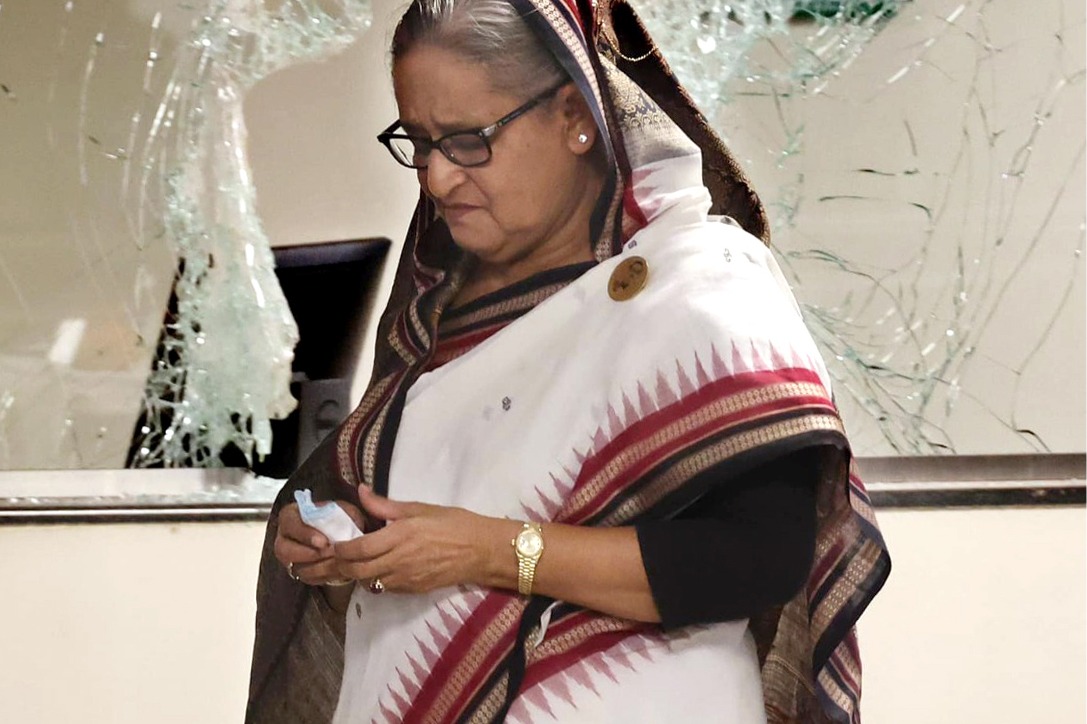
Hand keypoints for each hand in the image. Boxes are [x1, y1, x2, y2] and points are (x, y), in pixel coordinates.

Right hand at [274, 501, 365, 585]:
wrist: (343, 534)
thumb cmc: (340, 519)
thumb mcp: (345, 510)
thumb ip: (345, 514)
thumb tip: (351, 523)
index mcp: (291, 516)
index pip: (289, 522)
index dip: (305, 534)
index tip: (323, 541)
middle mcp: (285, 537)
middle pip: (284, 549)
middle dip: (309, 554)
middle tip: (330, 554)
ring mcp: (289, 556)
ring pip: (293, 567)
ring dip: (316, 567)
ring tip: (336, 562)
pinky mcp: (298, 571)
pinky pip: (305, 578)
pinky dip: (322, 576)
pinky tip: (337, 571)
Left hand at [333, 486, 511, 593]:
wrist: (482, 551)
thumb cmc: (454, 523)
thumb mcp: (420, 508)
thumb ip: (386, 505)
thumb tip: (361, 491)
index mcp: (399, 536)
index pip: (358, 549)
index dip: (340, 549)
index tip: (332, 543)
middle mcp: (398, 561)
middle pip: (357, 570)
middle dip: (338, 566)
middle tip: (330, 558)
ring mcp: (405, 579)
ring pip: (368, 582)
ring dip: (355, 574)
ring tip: (347, 564)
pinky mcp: (413, 589)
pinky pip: (385, 587)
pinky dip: (373, 580)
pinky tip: (373, 570)